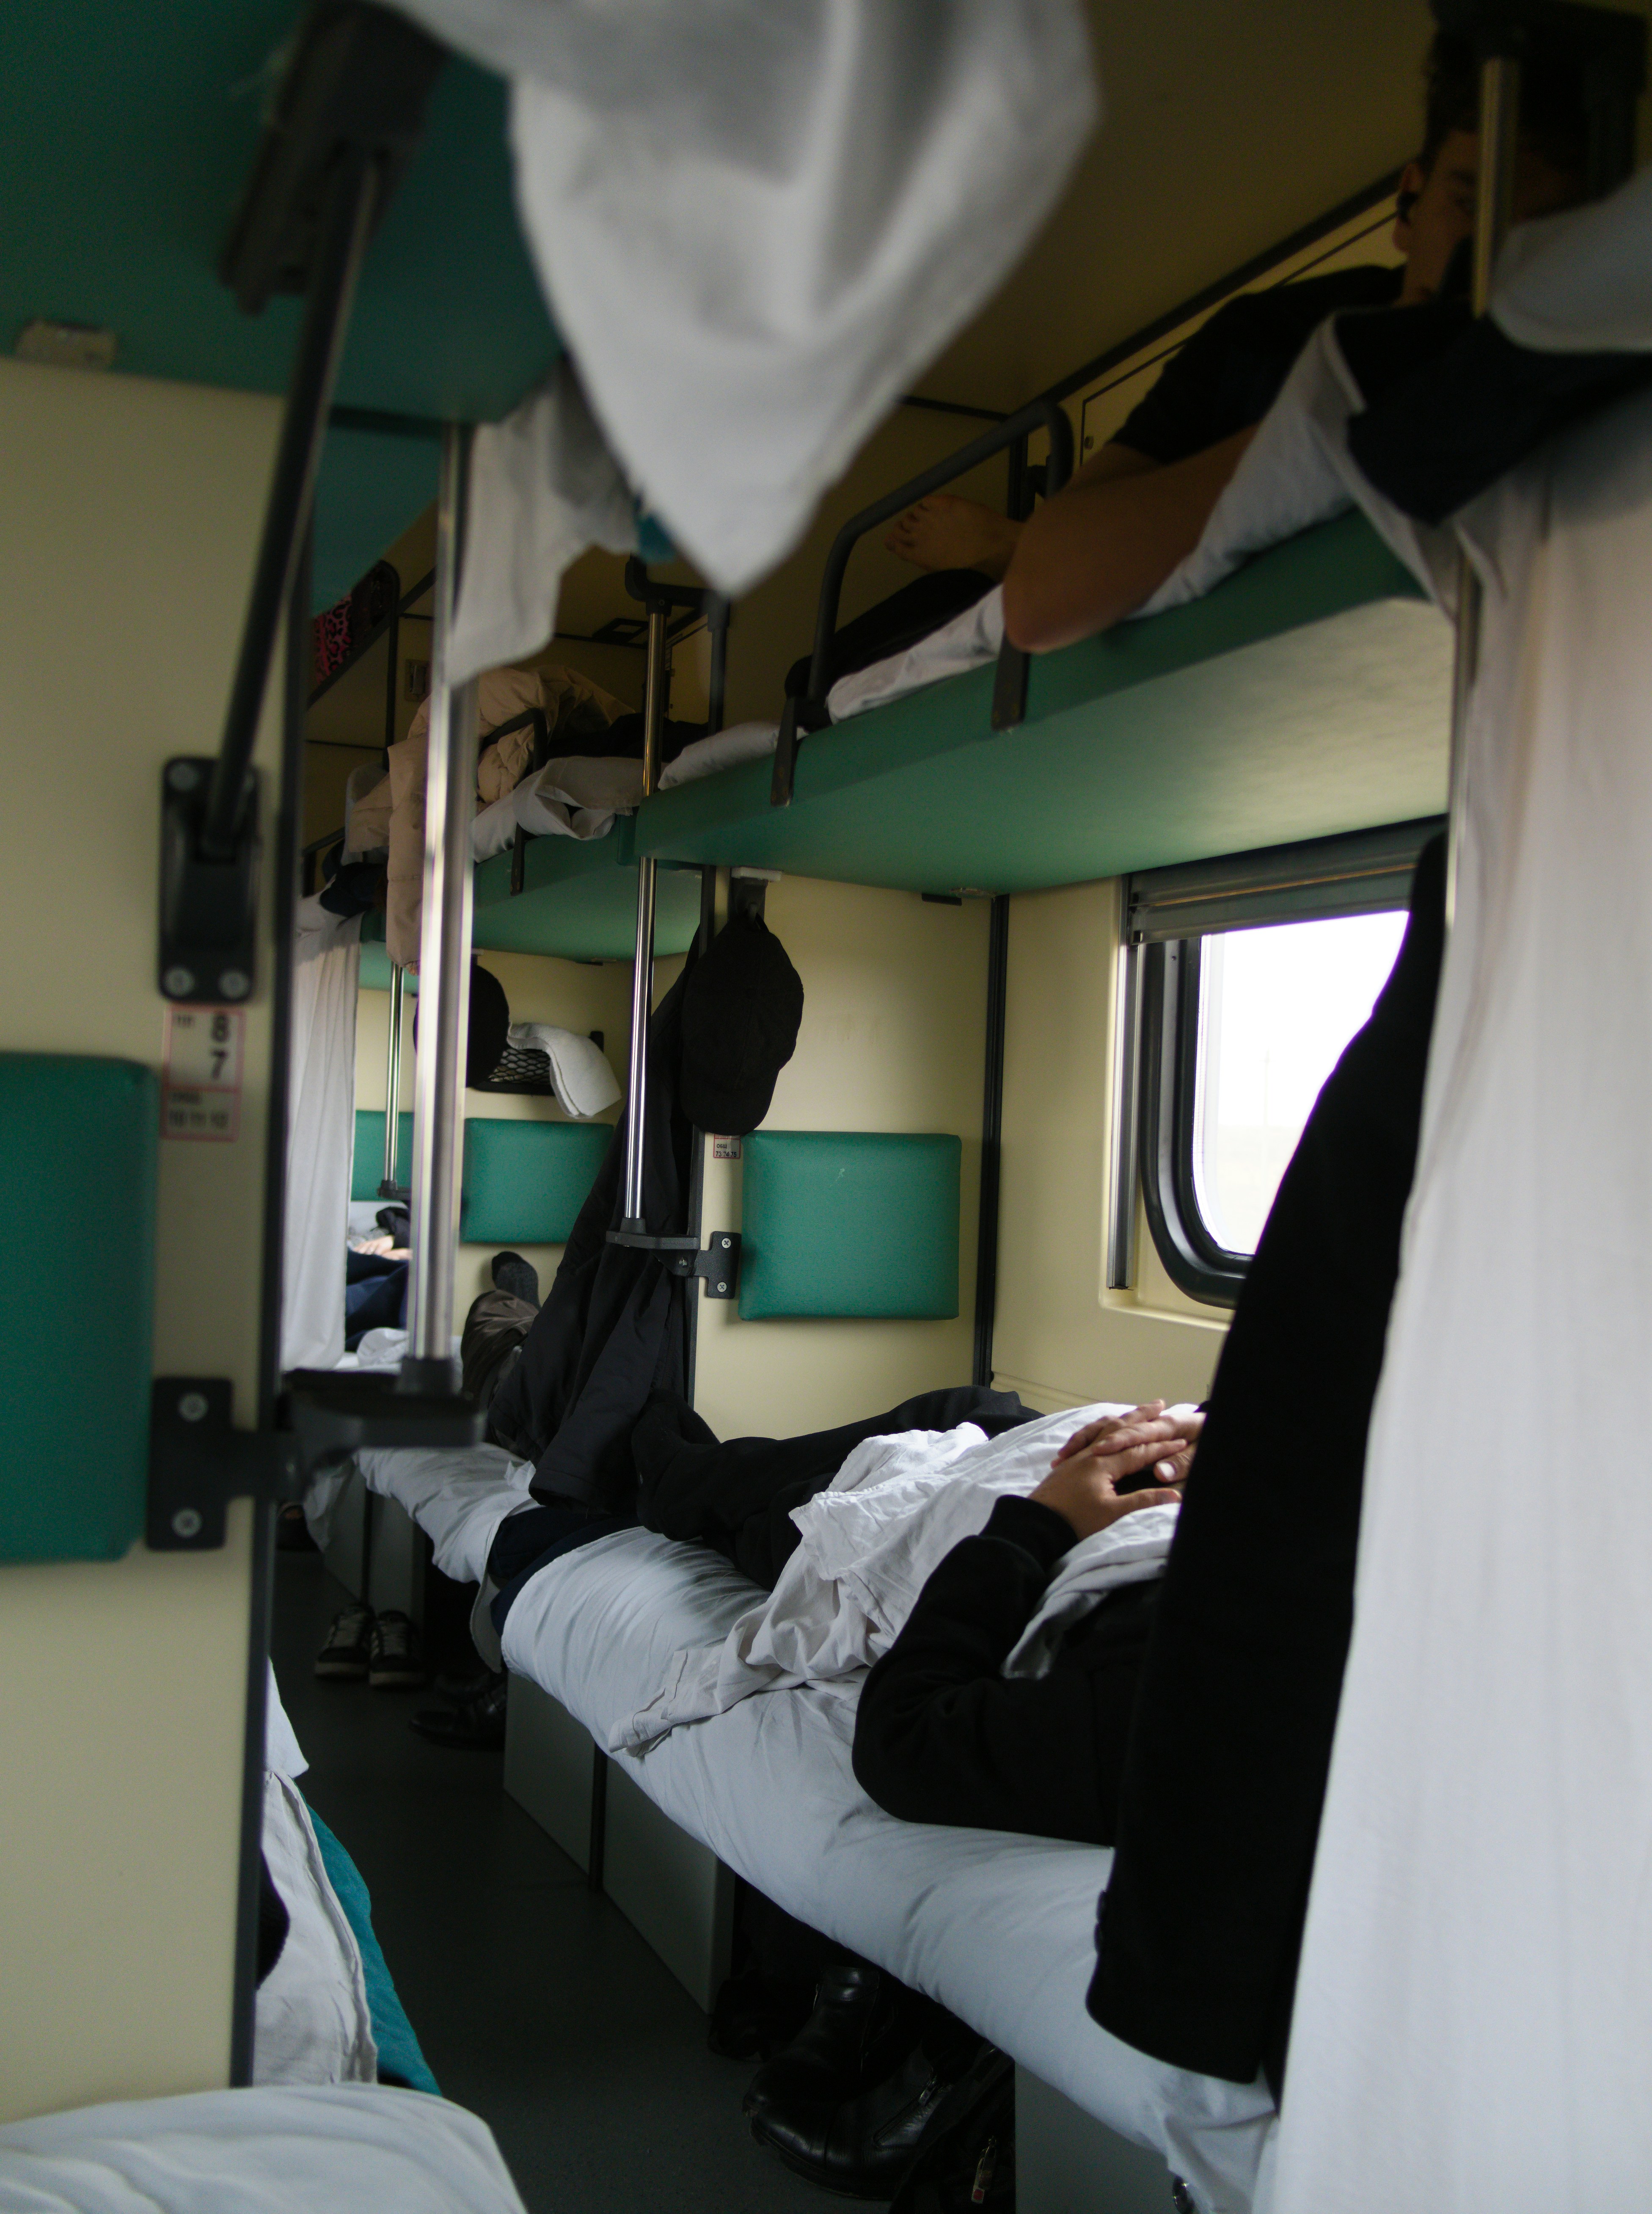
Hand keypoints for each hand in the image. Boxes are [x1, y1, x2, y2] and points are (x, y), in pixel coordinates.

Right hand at [882, 493, 1021, 577]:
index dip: (894, 541)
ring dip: (918, 516)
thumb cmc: (973, 564)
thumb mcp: (943, 567)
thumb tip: (909, 550)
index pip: (896, 546)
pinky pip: (926, 501)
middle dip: (904, 527)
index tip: (893, 539)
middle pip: (901, 528)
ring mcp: (930, 519)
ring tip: (930, 519)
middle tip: (915, 527)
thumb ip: (923, 557)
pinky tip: (937, 509)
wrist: (992, 547)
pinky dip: (928, 504)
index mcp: (920, 556)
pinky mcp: (942, 504)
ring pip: (913, 514)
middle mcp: (920, 536)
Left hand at [1029, 1412, 1200, 1540]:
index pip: (1140, 1450)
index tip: (1181, 1442)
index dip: (1162, 1447)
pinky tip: (1100, 1433)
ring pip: (1101, 1428)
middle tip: (1160, 1404)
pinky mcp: (1068, 1463)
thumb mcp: (1112, 1512)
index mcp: (1104, 1462)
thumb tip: (1175, 1495)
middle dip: (1142, 1416)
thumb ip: (1143, 1500)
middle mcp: (1091, 1452)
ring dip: (1120, 1419)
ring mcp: (1077, 1456)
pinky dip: (1098, 1429)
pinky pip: (1086, 1437)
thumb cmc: (1075, 1520)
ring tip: (1133, 1413)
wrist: (1037, 1523)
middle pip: (1120, 1428)